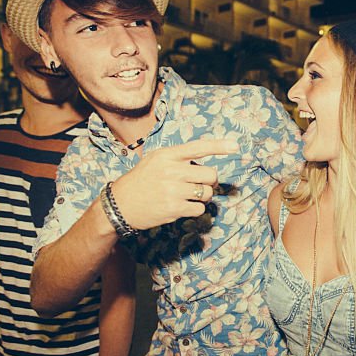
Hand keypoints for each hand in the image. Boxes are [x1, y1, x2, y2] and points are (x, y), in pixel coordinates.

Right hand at [110, 139, 238, 231]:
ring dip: (204, 196)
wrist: (120, 204)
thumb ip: (177, 157)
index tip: (235, 145)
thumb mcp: (154, 160)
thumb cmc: (141, 180)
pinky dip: (196, 209)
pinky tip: (184, 207)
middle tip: (202, 184)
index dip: (219, 146)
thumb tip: (203, 162)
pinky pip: (199, 209)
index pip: (198, 148)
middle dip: (210, 181)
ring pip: (207, 193)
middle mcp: (171, 171)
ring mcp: (173, 190)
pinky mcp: (174, 208)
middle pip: (210, 174)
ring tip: (190, 196)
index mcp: (167, 156)